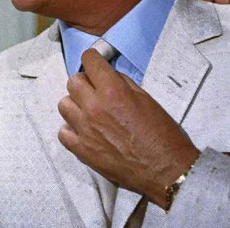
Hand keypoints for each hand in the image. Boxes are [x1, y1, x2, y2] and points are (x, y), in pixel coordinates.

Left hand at [57, 49, 199, 208]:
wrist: (166, 170)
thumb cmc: (162, 135)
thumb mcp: (146, 99)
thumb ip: (123, 83)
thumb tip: (108, 75)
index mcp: (113, 91)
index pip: (89, 61)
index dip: (92, 59)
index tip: (93, 62)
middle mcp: (94, 107)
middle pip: (73, 82)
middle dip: (84, 82)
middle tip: (94, 90)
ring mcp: (84, 129)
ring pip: (63, 105)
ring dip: (75, 105)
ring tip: (89, 112)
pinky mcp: (81, 149)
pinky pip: (63, 132)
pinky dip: (71, 129)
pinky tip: (84, 131)